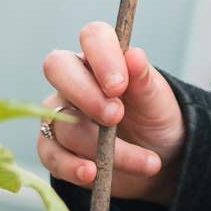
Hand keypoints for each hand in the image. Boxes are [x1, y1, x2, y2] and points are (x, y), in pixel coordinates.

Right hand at [38, 21, 185, 204]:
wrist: (159, 160)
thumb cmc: (156, 120)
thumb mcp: (158, 101)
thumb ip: (144, 80)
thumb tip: (134, 54)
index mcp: (103, 58)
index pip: (92, 37)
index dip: (102, 57)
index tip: (120, 86)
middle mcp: (75, 80)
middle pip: (58, 68)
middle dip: (85, 93)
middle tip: (116, 117)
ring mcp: (60, 113)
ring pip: (64, 122)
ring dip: (103, 146)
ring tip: (145, 163)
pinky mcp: (55, 148)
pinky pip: (51, 154)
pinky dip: (71, 167)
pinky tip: (93, 173)